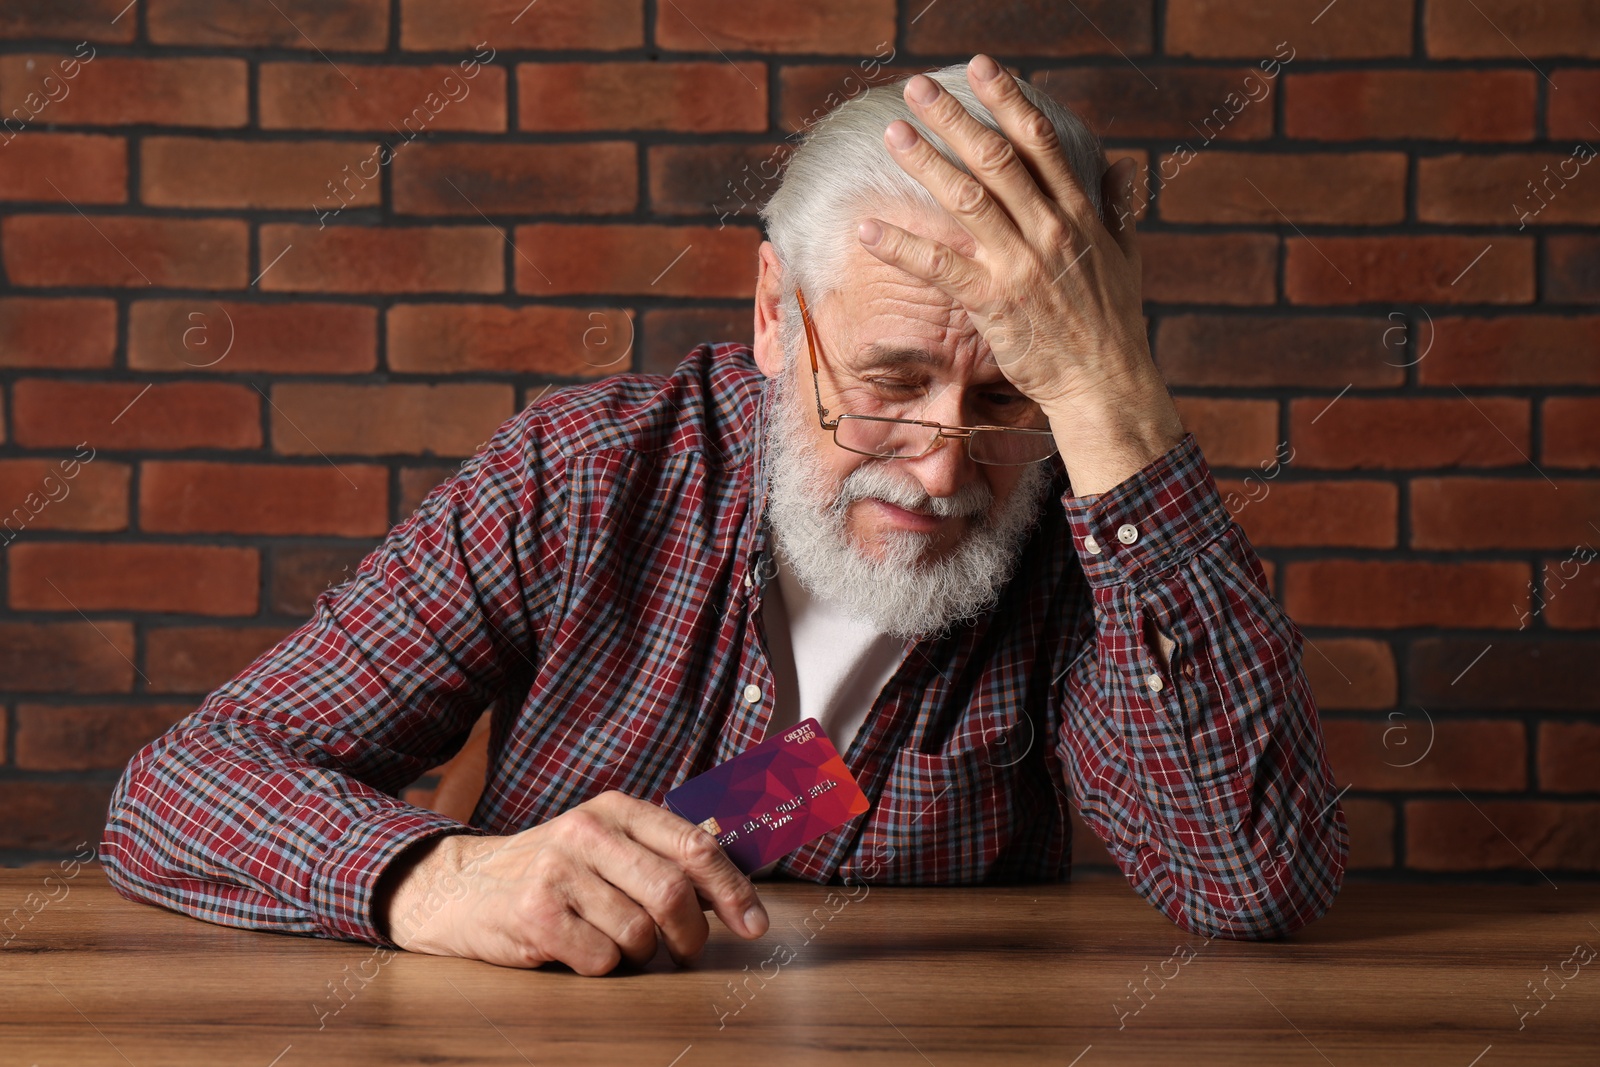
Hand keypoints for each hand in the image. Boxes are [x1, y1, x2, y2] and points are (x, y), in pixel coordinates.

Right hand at [376, 790, 769, 975]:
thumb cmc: (551, 870)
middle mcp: (588, 830)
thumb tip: (735, 843)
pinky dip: (601, 966)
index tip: (754, 924)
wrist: (461, 886)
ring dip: (638, 954)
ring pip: (639, 934)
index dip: (734, 889)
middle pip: (673, 893)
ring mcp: (558, 870)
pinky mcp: (534, 913)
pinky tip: (578, 949)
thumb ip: (664, 846)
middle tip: (685, 951)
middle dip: (691, 935)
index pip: (695, 845)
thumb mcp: (606, 841)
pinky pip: (600, 959)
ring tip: (613, 942)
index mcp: (617, 808)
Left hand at [859, 54, 1158, 416]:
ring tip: (893, 134)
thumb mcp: (1127, 256)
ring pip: (966, 200)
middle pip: (996, 158)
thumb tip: (1122, 165)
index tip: (982, 68)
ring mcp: (1021, 264)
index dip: (1008, 100)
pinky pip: (939, 266)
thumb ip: (1118, 208)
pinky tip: (868, 228)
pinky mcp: (994, 301)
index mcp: (1078, 213)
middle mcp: (1049, 230)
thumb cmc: (1113, 323)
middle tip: (918, 88)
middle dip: (954, 118)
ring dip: (926, 163)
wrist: (1105, 382)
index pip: (1041, 142)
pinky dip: (901, 245)